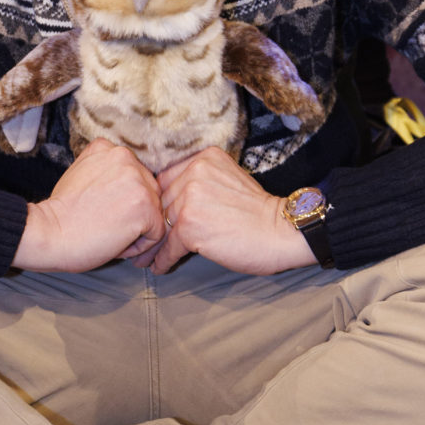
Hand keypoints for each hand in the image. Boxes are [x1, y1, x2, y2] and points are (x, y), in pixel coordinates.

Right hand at [11, 139, 163, 272]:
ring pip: (154, 212)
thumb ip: (104, 170)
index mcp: (110, 149)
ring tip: (110, 235)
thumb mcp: (80, 173)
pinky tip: (117, 245)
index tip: (101, 211)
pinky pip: (157, 233)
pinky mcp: (146, 207)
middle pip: (148, 192)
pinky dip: (140, 247)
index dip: (121, 199)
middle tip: (106, 227)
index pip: (134, 176)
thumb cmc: (61, 213)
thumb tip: (125, 186)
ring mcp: (139, 181)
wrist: (49, 232)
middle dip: (133, 214)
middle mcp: (127, 158)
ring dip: (137, 231)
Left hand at [150, 147, 314, 275]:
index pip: (166, 179)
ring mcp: (190, 198)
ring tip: (145, 258)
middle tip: (143, 241)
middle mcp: (194, 172)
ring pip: (162, 225)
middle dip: (154, 224)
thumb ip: (200, 180)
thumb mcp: (227, 178)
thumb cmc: (258, 212)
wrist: (281, 231)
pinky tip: (159, 267)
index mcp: (203, 158)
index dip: (159, 201)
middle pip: (161, 202)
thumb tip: (167, 200)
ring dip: (153, 245)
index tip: (151, 218)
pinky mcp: (189, 226)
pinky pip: (168, 246)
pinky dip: (162, 259)